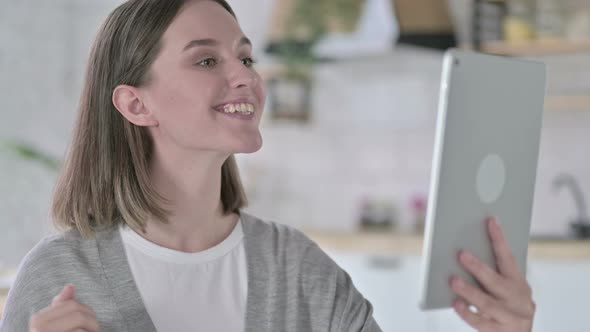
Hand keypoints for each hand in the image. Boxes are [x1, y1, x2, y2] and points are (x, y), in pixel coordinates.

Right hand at [29, 284, 99, 331]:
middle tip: (94, 331)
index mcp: (37, 320)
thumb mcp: (56, 324)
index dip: (87, 312)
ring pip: (81, 329)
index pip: (72, 305)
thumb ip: (61, 307)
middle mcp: (39, 329)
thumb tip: (70, 286)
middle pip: (79, 314)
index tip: (88, 323)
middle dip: (92, 323)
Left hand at [450, 217, 534, 331]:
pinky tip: (455, 303)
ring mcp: (510, 316)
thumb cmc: (506, 303)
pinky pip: (480, 322)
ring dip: (469, 290)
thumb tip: (463, 252)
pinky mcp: (499, 331)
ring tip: (452, 279)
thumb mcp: (506, 286)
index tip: (490, 220)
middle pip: (495, 281)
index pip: (508, 257)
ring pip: (487, 302)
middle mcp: (517, 298)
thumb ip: (491, 272)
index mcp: (518, 282)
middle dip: (478, 267)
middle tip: (461, 254)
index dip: (499, 239)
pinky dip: (467, 312)